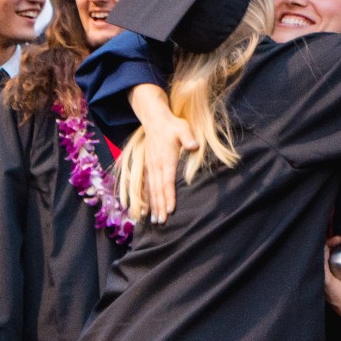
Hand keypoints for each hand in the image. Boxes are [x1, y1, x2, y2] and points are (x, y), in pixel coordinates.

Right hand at [129, 84, 194, 222]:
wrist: (154, 119)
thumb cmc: (172, 125)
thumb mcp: (183, 128)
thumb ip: (188, 137)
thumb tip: (194, 145)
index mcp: (166, 159)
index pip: (167, 181)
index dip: (168, 196)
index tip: (170, 210)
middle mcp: (156, 165)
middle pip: (157, 189)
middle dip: (159, 206)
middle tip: (161, 222)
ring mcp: (150, 166)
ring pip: (151, 189)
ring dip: (152, 205)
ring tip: (154, 219)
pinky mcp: (148, 166)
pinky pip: (146, 185)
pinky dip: (146, 197)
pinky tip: (146, 207)